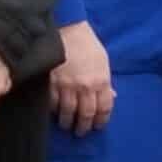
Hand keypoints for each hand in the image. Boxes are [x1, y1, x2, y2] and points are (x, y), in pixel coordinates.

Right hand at [47, 20, 115, 134]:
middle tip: (81, 132)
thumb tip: (111, 97)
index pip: (104, 108)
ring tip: (67, 125)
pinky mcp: (51, 83)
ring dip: (67, 122)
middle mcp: (85, 86)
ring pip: (68, 112)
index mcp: (101, 81)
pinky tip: (54, 113)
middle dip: (84, 126)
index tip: (98, 126)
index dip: (101, 120)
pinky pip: (52, 103)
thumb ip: (106, 82)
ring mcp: (67, 86)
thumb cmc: (87, 45)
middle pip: (86, 114)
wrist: (67, 29)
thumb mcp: (103, 62)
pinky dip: (53, 110)